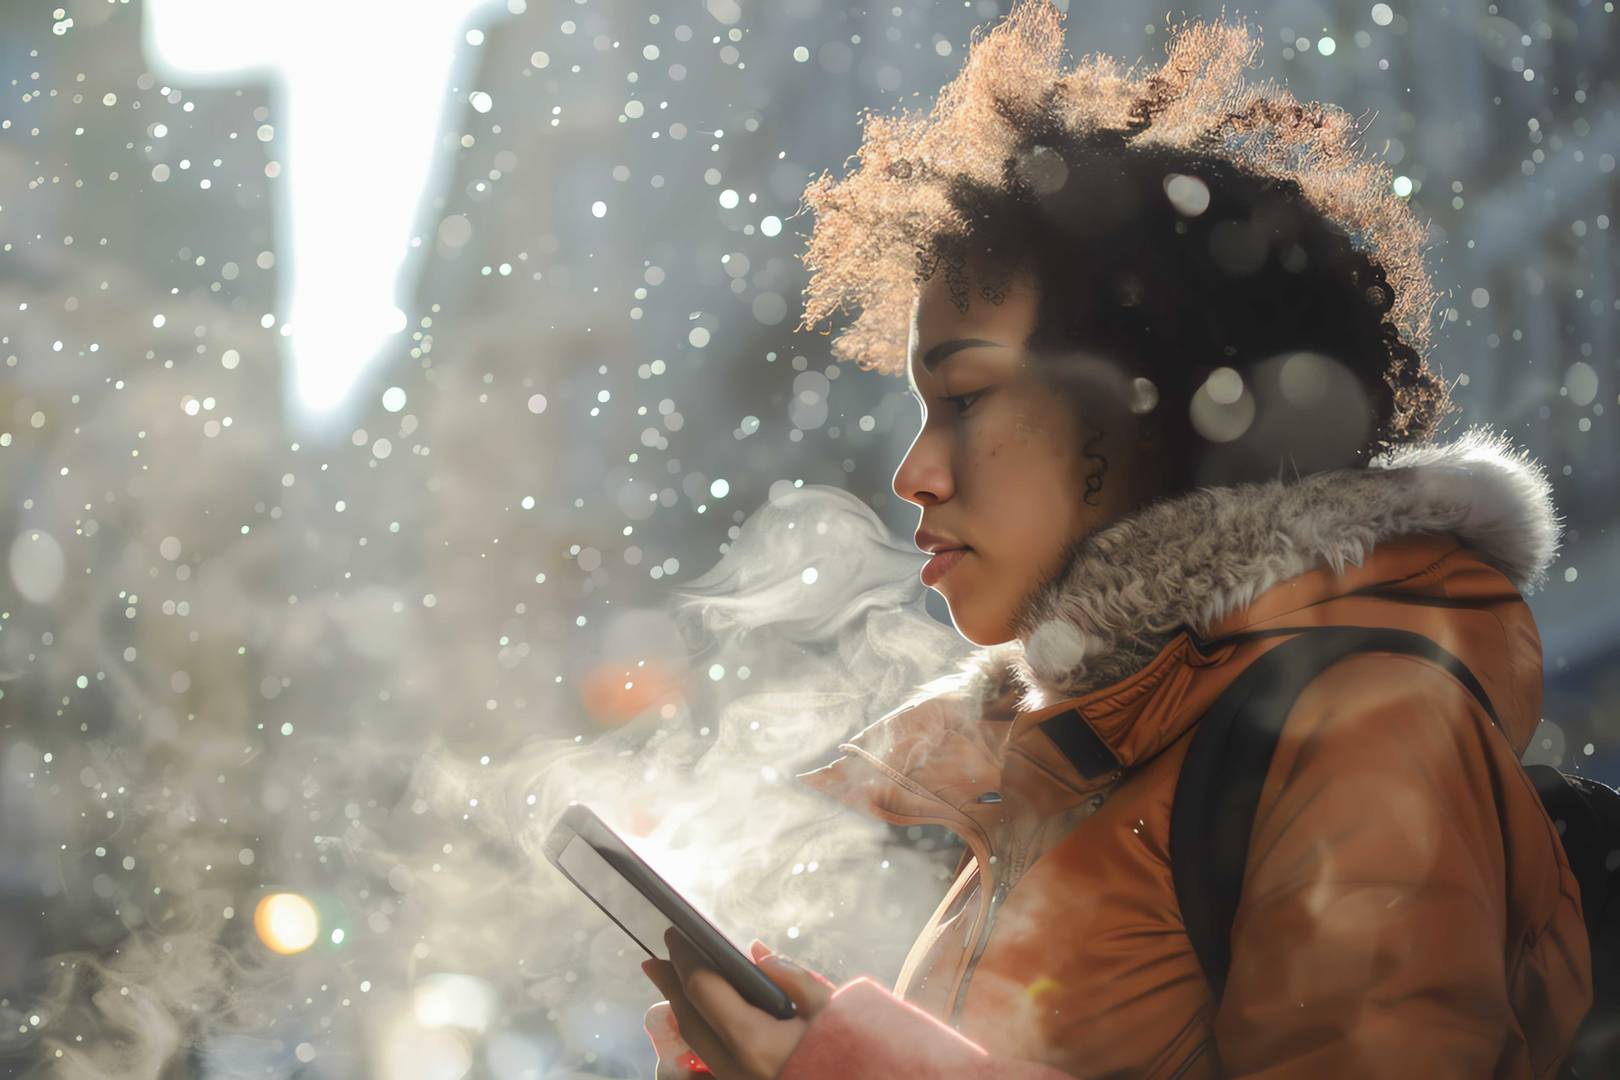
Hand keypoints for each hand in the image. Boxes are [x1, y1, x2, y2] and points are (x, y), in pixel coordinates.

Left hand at [641, 928, 835, 1079]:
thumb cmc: (846, 1053)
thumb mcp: (831, 1010)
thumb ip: (793, 977)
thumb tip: (758, 953)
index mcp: (753, 1040)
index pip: (702, 989)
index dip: (684, 958)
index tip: (675, 934)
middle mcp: (733, 1065)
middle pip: (688, 1017)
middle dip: (670, 984)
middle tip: (656, 958)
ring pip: (694, 1040)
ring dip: (679, 1007)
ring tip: (668, 982)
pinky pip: (706, 1058)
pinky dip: (695, 1031)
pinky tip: (694, 1017)